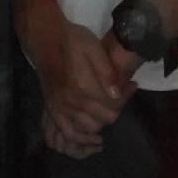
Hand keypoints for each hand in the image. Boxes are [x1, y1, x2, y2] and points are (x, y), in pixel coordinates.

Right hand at [22, 0, 130, 155]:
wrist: (45, 39)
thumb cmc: (71, 39)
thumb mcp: (93, 46)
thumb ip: (106, 71)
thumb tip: (116, 94)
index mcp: (83, 86)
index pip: (112, 105)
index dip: (126, 97)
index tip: (132, 85)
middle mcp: (71, 101)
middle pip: (103, 119)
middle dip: (115, 110)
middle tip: (121, 98)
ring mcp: (60, 107)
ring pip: (87, 129)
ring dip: (100, 125)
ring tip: (109, 112)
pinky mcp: (52, 109)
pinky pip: (66, 132)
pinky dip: (80, 138)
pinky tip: (91, 135)